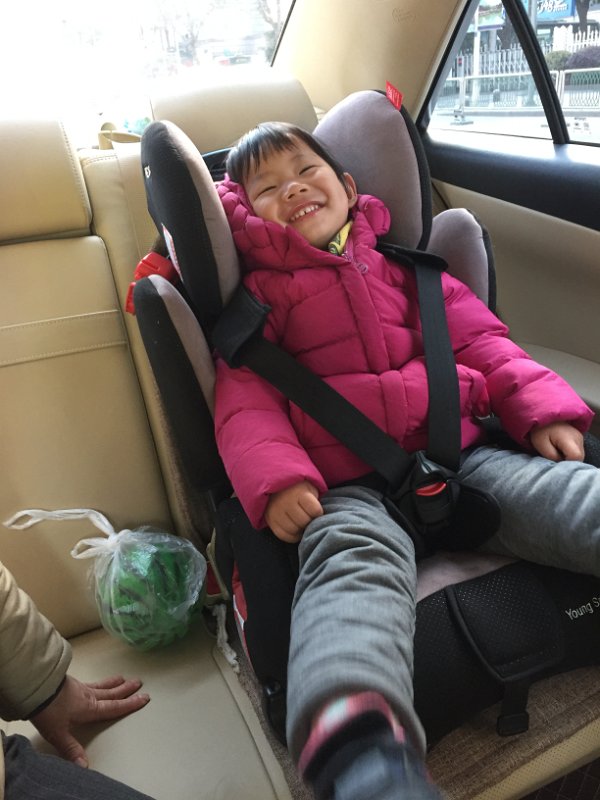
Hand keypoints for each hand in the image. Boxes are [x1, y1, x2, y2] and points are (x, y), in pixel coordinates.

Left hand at [31, 675, 149, 766]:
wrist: (37, 688)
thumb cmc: (49, 711)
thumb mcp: (59, 734)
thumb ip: (72, 749)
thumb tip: (84, 765)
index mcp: (90, 709)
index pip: (114, 707)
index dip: (130, 704)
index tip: (144, 698)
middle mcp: (89, 696)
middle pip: (112, 693)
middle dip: (126, 690)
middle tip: (139, 683)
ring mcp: (80, 688)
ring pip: (102, 686)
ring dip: (114, 683)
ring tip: (123, 678)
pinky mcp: (72, 683)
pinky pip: (91, 682)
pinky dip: (98, 682)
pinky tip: (95, 683)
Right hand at [265, 480, 323, 541]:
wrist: (277, 484)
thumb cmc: (299, 489)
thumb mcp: (310, 489)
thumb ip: (315, 502)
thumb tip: (319, 519)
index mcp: (299, 492)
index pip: (315, 511)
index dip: (318, 513)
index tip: (316, 511)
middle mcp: (285, 501)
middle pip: (304, 522)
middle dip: (309, 522)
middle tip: (308, 518)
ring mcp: (276, 511)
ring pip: (294, 530)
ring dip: (300, 529)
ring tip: (302, 523)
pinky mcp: (270, 520)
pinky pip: (283, 535)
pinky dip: (291, 536)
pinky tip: (295, 530)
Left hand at [530, 422, 583, 461]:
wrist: (541, 413)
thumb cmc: (539, 429)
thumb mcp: (541, 444)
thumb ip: (552, 456)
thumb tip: (560, 463)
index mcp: (569, 438)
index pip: (576, 457)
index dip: (567, 463)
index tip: (556, 461)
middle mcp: (578, 438)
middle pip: (579, 458)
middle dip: (567, 461)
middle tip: (553, 457)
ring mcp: (579, 437)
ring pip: (578, 455)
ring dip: (568, 457)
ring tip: (555, 451)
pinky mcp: (577, 437)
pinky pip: (576, 450)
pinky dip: (568, 453)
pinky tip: (558, 449)